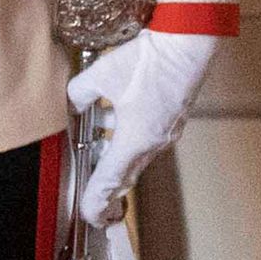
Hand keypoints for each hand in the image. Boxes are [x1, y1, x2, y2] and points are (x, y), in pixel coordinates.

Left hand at [71, 30, 220, 259]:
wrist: (188, 43)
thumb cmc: (150, 62)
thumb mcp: (100, 76)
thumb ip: (79, 94)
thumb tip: (72, 102)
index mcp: (135, 140)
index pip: (109, 181)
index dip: (96, 202)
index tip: (90, 216)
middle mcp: (153, 142)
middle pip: (125, 176)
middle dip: (107, 189)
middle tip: (95, 202)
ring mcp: (166, 132)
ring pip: (137, 159)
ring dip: (116, 161)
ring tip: (98, 153)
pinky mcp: (172, 120)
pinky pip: (147, 142)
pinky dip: (129, 144)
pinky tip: (116, 125)